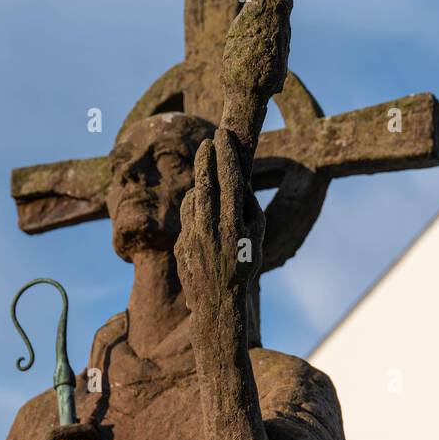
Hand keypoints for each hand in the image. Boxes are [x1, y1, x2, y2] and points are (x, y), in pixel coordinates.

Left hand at [174, 128, 264, 326]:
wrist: (218, 303)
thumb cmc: (244, 268)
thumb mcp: (258, 239)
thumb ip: (251, 209)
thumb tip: (242, 183)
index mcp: (234, 224)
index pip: (229, 179)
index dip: (225, 154)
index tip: (223, 136)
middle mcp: (211, 227)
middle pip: (206, 181)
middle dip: (206, 157)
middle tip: (208, 140)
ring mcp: (193, 235)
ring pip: (194, 197)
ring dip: (200, 182)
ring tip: (208, 175)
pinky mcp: (180, 243)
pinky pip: (187, 216)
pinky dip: (193, 206)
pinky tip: (201, 205)